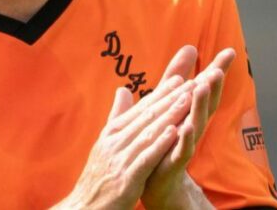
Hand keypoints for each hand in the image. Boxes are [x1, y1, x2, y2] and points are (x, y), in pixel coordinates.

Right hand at [54, 75, 195, 208]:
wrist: (85, 208)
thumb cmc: (98, 178)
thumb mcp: (105, 144)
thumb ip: (116, 117)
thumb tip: (123, 90)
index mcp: (111, 133)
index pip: (140, 109)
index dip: (160, 94)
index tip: (179, 79)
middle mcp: (114, 142)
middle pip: (147, 116)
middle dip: (170, 98)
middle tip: (191, 82)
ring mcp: (119, 159)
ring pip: (149, 132)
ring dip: (169, 115)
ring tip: (187, 100)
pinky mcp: (126, 178)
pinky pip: (146, 157)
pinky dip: (160, 143)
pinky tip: (174, 131)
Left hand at [140, 47, 235, 209]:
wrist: (155, 182)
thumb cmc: (164, 142)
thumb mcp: (168, 105)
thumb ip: (174, 80)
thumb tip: (187, 50)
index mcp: (188, 114)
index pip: (205, 89)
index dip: (216, 71)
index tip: (229, 52)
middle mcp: (191, 127)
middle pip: (206, 104)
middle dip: (213, 87)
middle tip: (218, 68)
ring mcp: (184, 144)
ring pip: (195, 123)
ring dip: (200, 106)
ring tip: (203, 86)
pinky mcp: (174, 161)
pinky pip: (181, 149)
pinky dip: (184, 137)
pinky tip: (185, 126)